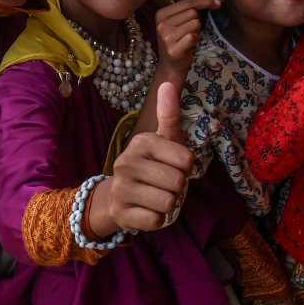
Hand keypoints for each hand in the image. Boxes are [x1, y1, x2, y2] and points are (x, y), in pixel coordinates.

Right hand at [89, 82, 192, 235]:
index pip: (187, 161)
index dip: (186, 168)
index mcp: (142, 141)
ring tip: (156, 197)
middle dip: (178, 188)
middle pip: (178, 183)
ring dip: (169, 205)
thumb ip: (169, 114)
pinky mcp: (121, 213)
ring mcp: (122, 188)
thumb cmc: (151, 166)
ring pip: (169, 203)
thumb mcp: (163, 140)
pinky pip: (157, 221)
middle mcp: (127, 162)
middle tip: (163, 184)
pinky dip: (158, 219)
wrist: (117, 196)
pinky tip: (147, 210)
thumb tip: (167, 84)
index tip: (172, 166)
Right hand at [156, 0, 219, 74]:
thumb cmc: (178, 38)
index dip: (204, 1)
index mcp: (162, 13)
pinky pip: (193, 37)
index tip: (217, 3)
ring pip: (195, 24)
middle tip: (188, 31)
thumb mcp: (183, 18)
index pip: (188, 2)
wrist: (171, 63)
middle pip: (192, 13)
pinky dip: (195, 40)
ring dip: (196, 32)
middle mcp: (161, 24)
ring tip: (187, 38)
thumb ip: (192, 0)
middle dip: (197, 22)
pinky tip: (188, 45)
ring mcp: (166, 37)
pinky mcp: (172, 49)